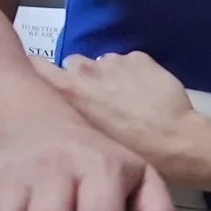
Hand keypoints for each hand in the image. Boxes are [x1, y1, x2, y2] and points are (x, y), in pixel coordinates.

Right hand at [34, 50, 203, 171]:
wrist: (174, 142)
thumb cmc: (127, 153)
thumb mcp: (86, 142)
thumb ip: (70, 118)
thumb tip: (66, 113)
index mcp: (67, 92)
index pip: (36, 65)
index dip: (38, 70)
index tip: (44, 81)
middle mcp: (85, 70)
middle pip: (72, 64)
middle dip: (82, 78)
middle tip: (97, 100)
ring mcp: (114, 61)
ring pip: (103, 63)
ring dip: (109, 76)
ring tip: (126, 99)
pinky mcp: (139, 57)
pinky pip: (130, 61)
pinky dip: (134, 73)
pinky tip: (146, 93)